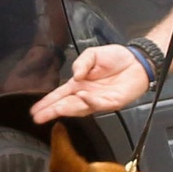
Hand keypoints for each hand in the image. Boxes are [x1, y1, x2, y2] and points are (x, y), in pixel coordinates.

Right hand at [30, 44, 148, 122]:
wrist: (137, 61)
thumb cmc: (115, 59)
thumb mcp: (92, 54)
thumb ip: (81, 63)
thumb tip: (75, 75)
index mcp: (79, 84)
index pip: (59, 95)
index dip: (47, 103)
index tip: (35, 110)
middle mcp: (86, 95)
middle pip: (66, 105)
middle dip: (52, 111)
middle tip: (39, 117)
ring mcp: (99, 100)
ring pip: (80, 107)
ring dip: (68, 109)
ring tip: (56, 110)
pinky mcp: (112, 102)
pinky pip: (99, 103)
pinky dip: (90, 101)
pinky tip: (82, 96)